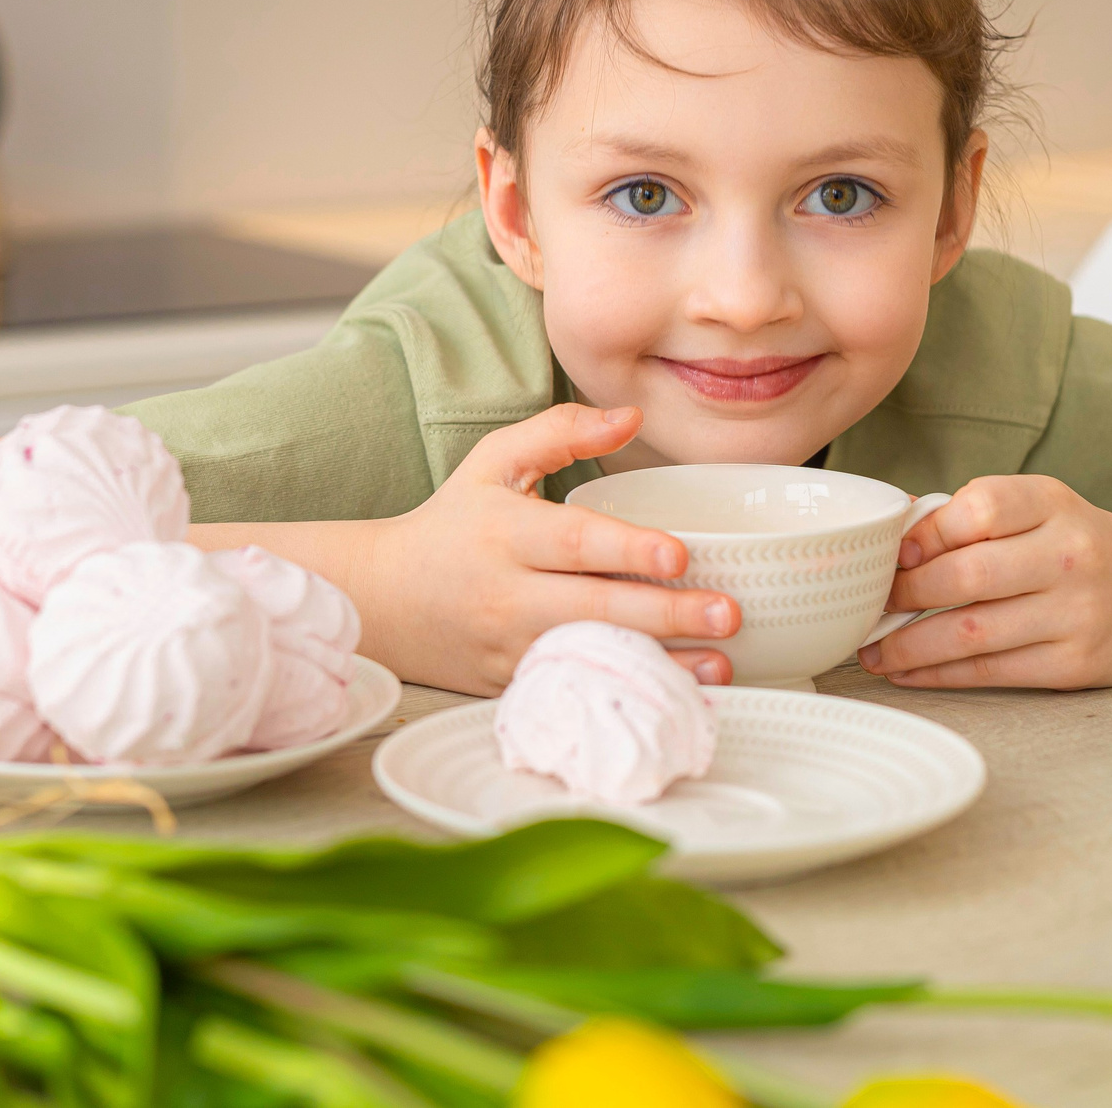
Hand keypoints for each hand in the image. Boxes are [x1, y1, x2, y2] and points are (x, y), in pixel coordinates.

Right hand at [352, 404, 738, 695]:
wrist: (384, 599)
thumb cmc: (453, 523)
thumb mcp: (492, 462)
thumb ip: (561, 431)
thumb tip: (632, 417)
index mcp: (506, 532)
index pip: (573, 542)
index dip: (626, 548)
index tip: (680, 556)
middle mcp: (507, 594)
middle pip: (593, 606)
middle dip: (664, 613)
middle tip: (727, 613)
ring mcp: (510, 647)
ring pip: (590, 656)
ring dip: (659, 663)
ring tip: (721, 662)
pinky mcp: (514, 684)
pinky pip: (576, 687)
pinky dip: (624, 691)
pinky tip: (675, 694)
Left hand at [855, 475, 1111, 689]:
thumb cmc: (1074, 544)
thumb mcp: (1038, 508)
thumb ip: (972, 514)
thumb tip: (889, 534)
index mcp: (1053, 502)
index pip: (982, 508)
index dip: (926, 533)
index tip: (888, 554)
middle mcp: (1072, 554)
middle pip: (969, 575)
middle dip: (904, 595)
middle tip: (866, 606)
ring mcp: (1077, 613)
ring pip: (973, 632)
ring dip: (909, 646)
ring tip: (871, 652)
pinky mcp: (1076, 663)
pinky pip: (992, 671)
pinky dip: (940, 674)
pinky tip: (908, 672)